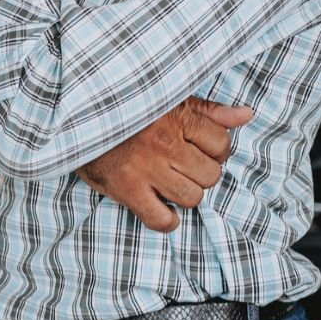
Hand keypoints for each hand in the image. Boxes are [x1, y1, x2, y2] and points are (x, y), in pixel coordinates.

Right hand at [78, 97, 252, 232]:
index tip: (198, 149)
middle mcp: (164, 142)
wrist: (74, 117)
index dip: (214, 150)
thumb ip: (208, 110)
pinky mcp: (126, 189)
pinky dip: (165, 219)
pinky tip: (158, 205)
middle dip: (200, 173)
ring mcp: (145, 168)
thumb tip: (246, 114)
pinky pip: (161, 219)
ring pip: (191, 197)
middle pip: (210, 174)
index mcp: (175, 116)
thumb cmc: (124, 109)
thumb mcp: (166, 100)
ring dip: (184, 194)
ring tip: (168, 182)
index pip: (221, 144)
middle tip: (181, 166)